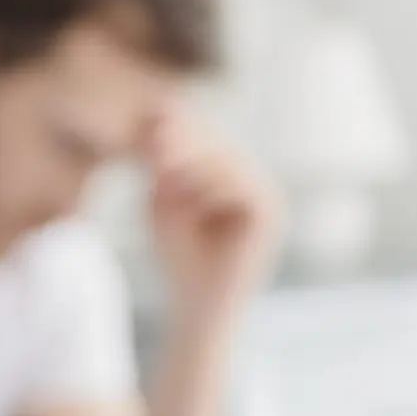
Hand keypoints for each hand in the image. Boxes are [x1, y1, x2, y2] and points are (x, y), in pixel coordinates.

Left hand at [141, 107, 280, 313]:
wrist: (194, 307)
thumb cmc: (178, 256)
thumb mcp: (162, 199)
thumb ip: (163, 160)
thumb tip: (163, 108)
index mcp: (231, 176)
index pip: (207, 139)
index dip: (179, 130)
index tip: (147, 129)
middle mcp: (254, 182)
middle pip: (218, 145)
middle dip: (183, 146)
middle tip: (152, 155)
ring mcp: (267, 197)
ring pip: (228, 162)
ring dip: (192, 169)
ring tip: (167, 189)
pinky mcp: (269, 215)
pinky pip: (240, 186)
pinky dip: (210, 190)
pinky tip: (190, 206)